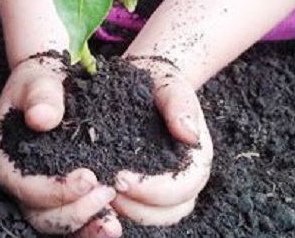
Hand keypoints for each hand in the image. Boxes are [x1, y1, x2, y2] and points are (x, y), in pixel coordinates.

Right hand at [0, 54, 122, 236]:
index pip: (24, 186)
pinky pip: (76, 215)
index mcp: (6, 158)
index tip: (87, 177)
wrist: (52, 79)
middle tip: (106, 193)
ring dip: (86, 226)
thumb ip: (41, 97)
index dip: (53, 189)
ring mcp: (43, 190)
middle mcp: (22, 181)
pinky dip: (94, 222)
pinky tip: (116, 220)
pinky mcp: (64, 191)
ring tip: (115, 224)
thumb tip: (42, 119)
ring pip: (59, 222)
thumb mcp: (38, 80)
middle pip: (40, 215)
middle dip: (74, 212)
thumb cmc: (40, 79)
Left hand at [110, 57, 213, 224]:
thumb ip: (180, 105)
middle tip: (105, 189)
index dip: (153, 190)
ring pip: (156, 217)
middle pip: (172, 210)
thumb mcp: (169, 85)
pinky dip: (120, 210)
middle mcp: (186, 177)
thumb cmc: (159, 82)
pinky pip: (139, 211)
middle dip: (138, 206)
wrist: (146, 79)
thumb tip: (189, 135)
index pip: (183, 187)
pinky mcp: (146, 188)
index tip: (120, 177)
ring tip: (101, 193)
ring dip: (129, 211)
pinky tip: (98, 196)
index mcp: (196, 156)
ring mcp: (166, 185)